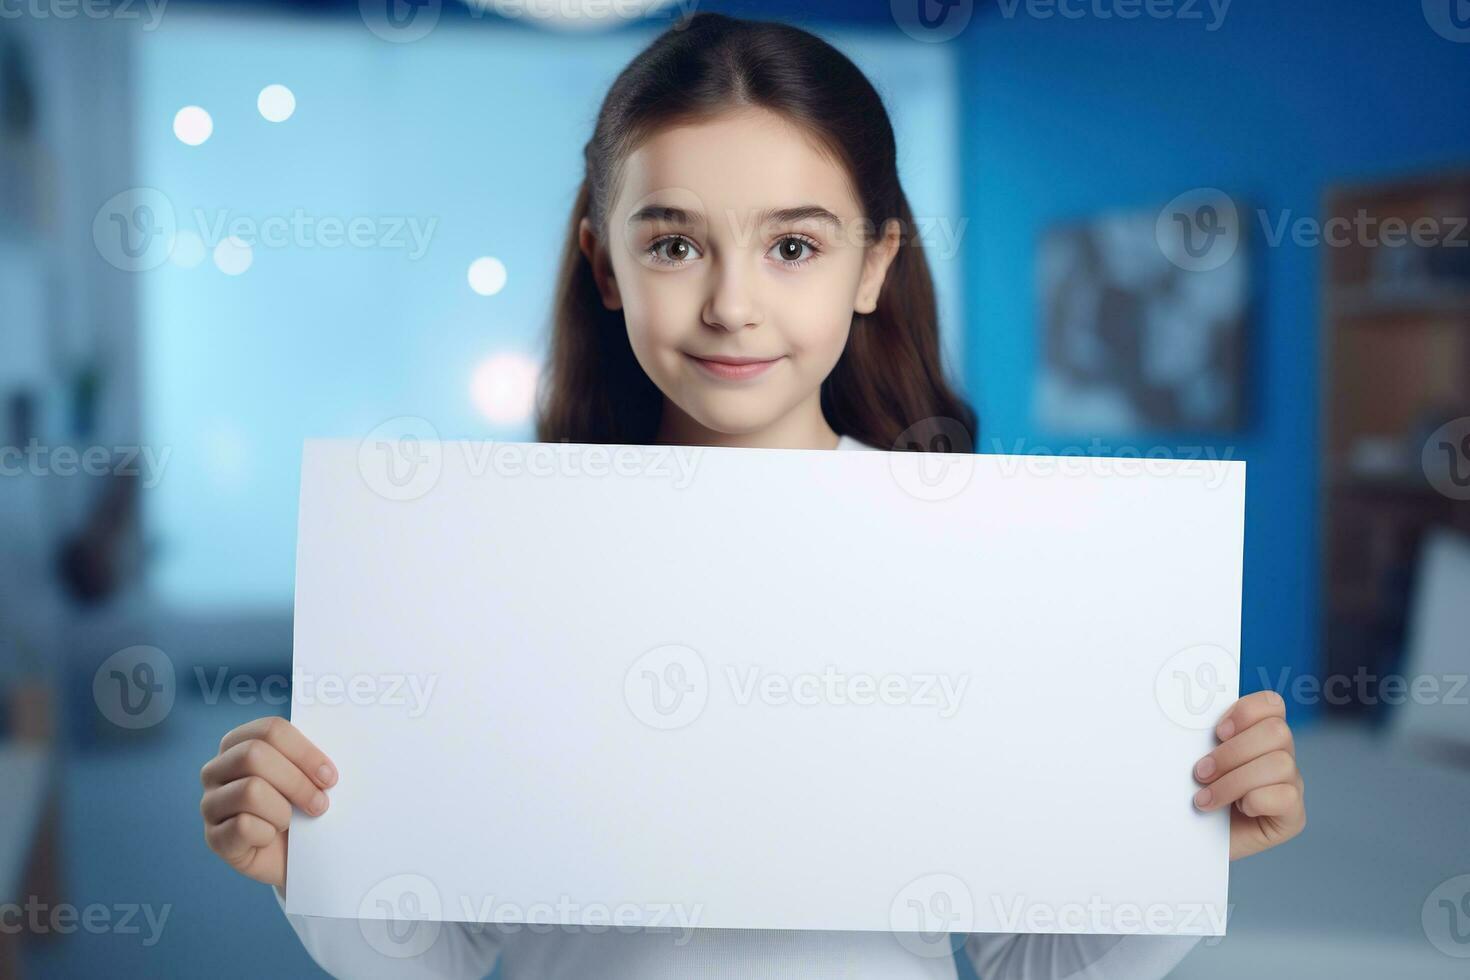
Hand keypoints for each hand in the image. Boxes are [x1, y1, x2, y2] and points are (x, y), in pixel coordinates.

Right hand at [199, 716, 337, 887]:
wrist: (295, 856)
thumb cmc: (302, 808)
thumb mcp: (309, 778)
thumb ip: (310, 761)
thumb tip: (325, 764)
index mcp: (240, 742)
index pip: (271, 730)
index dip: (305, 752)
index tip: (329, 776)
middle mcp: (216, 769)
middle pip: (254, 755)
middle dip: (297, 782)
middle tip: (320, 804)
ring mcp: (210, 803)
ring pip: (250, 790)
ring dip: (282, 811)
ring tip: (290, 822)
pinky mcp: (213, 837)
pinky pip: (243, 826)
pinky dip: (267, 834)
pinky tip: (270, 837)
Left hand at [1191, 690, 1305, 860]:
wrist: (1190, 841)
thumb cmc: (1192, 795)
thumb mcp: (1194, 760)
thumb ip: (1202, 739)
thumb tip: (1182, 720)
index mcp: (1259, 734)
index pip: (1271, 704)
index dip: (1246, 712)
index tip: (1218, 732)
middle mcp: (1281, 756)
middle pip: (1277, 732)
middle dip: (1232, 753)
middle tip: (1201, 772)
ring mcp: (1290, 785)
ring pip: (1280, 764)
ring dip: (1235, 781)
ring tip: (1206, 798)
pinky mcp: (1293, 816)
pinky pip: (1287, 796)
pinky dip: (1256, 801)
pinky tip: (1239, 810)